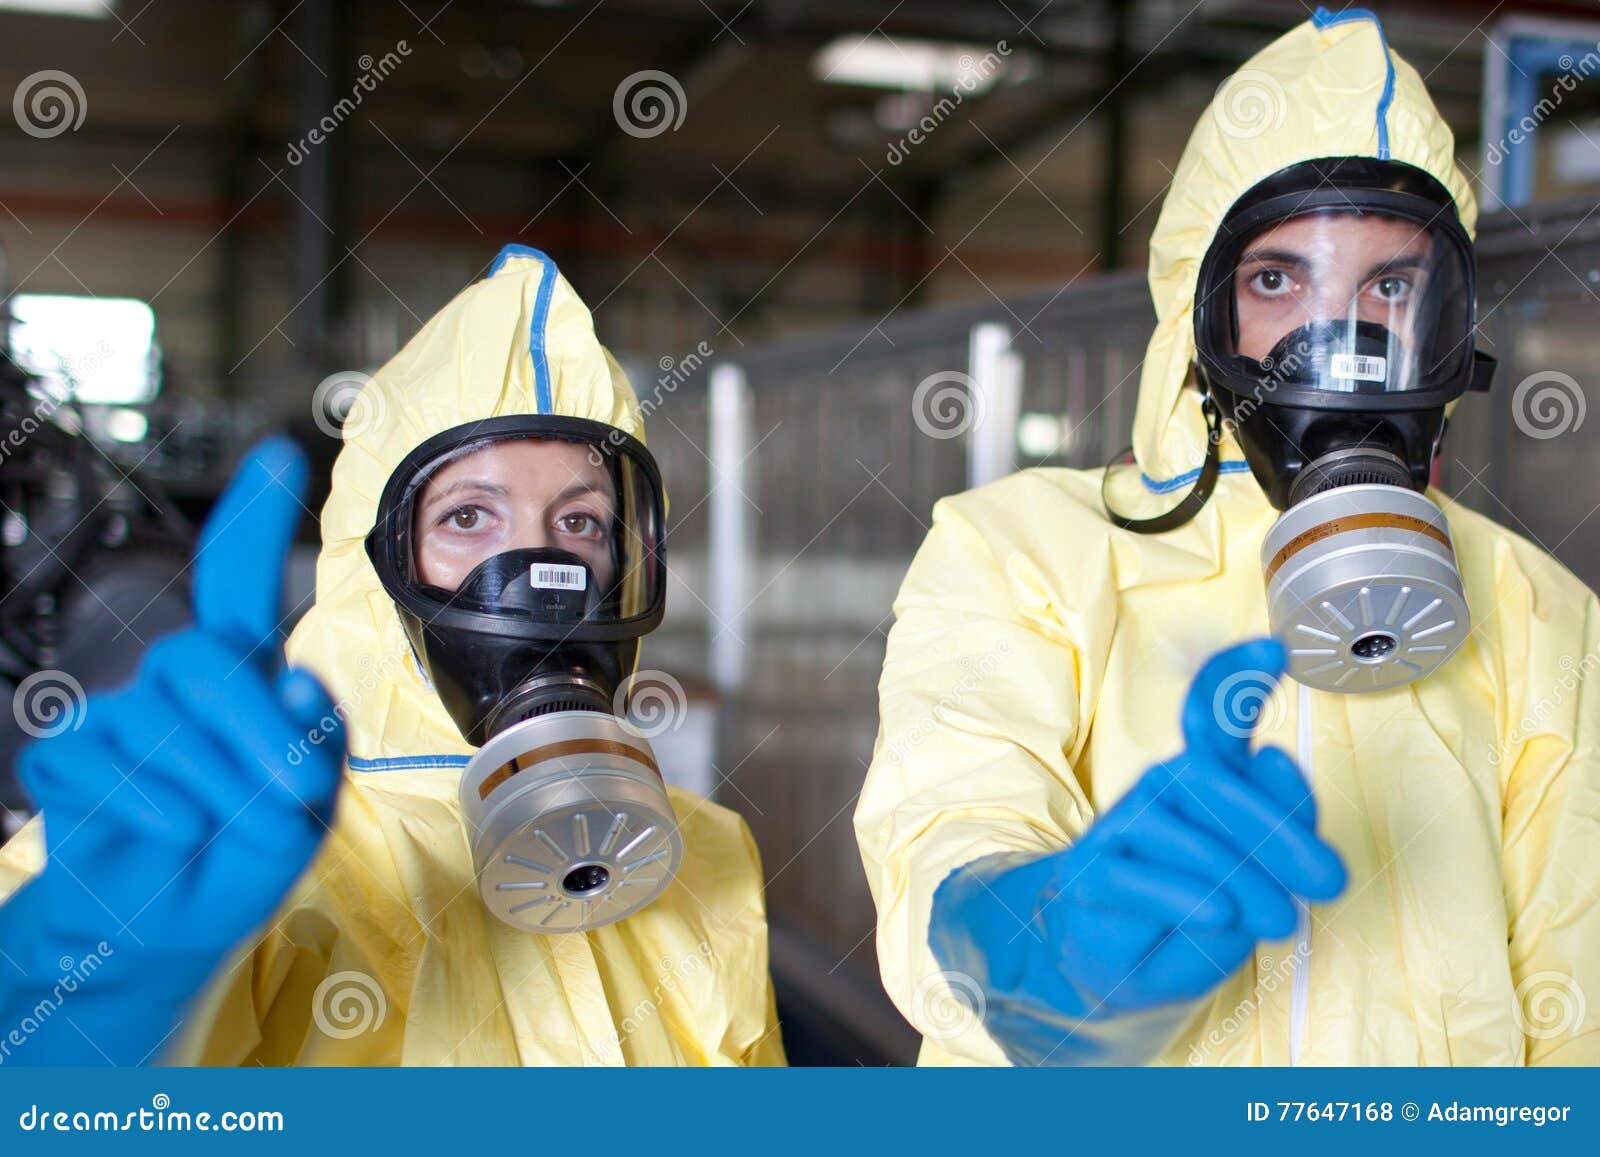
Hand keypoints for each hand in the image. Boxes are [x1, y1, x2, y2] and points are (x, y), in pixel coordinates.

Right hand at [1, 438, 342, 1062]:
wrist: (171, 927)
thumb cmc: (242, 854)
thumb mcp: (302, 809)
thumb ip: (309, 748)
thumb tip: (300, 687)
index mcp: (246, 679)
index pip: (240, 586)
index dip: (250, 521)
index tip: (272, 456)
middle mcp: (178, 681)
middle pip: (203, 657)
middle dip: (250, 727)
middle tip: (287, 789)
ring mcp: (119, 713)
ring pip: (160, 723)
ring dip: (211, 787)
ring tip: (221, 828)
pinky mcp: (70, 755)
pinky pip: (110, 766)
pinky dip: (159, 811)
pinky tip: (174, 833)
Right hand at [929, 638, 1345, 1063]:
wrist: (1104, 966)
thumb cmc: (1190, 914)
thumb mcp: (1259, 875)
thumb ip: (1278, 819)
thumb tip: (1276, 757)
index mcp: (1202, 782)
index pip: (1211, 716)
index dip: (1236, 677)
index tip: (1275, 649)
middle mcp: (1160, 791)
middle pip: (1212, 780)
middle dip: (1278, 829)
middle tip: (1330, 880)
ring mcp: (1121, 829)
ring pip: (1185, 831)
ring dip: (1244, 876)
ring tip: (1281, 923)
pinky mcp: (1091, 875)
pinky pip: (1140, 876)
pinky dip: (1185, 896)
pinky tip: (1220, 915)